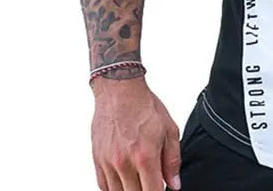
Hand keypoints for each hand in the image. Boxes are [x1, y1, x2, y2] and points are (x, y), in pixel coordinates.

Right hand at [91, 76, 181, 190]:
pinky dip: (114, 188)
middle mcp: (124, 163)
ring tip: (139, 180)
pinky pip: (103, 186)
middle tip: (151, 181)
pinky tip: (124, 181)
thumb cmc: (144, 106)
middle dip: (145, 190)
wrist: (120, 91)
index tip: (162, 189)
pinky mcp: (97, 160)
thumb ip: (172, 160)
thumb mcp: (169, 129)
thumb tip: (174, 184)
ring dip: (130, 190)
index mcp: (145, 156)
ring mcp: (108, 163)